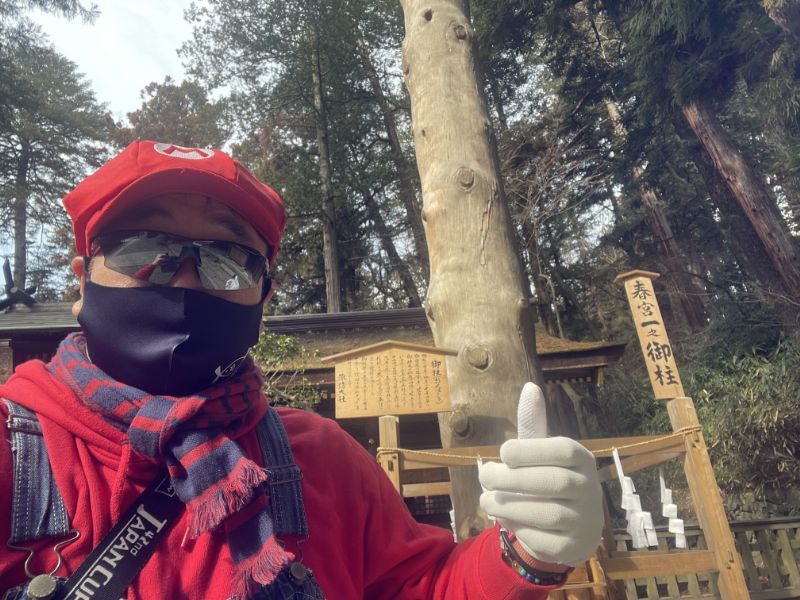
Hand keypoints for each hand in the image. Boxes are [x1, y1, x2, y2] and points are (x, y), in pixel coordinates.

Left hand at [478, 383, 602, 567]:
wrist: (571, 527)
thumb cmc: (549, 477)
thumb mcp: (542, 451)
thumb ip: (534, 424)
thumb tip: (530, 388)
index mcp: (581, 458)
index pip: (562, 451)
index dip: (530, 450)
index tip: (503, 452)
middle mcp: (589, 488)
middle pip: (552, 483)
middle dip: (512, 480)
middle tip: (485, 477)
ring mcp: (585, 520)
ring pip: (547, 513)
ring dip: (510, 506)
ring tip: (486, 499)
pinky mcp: (573, 547)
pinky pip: (545, 540)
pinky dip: (519, 530)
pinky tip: (505, 519)